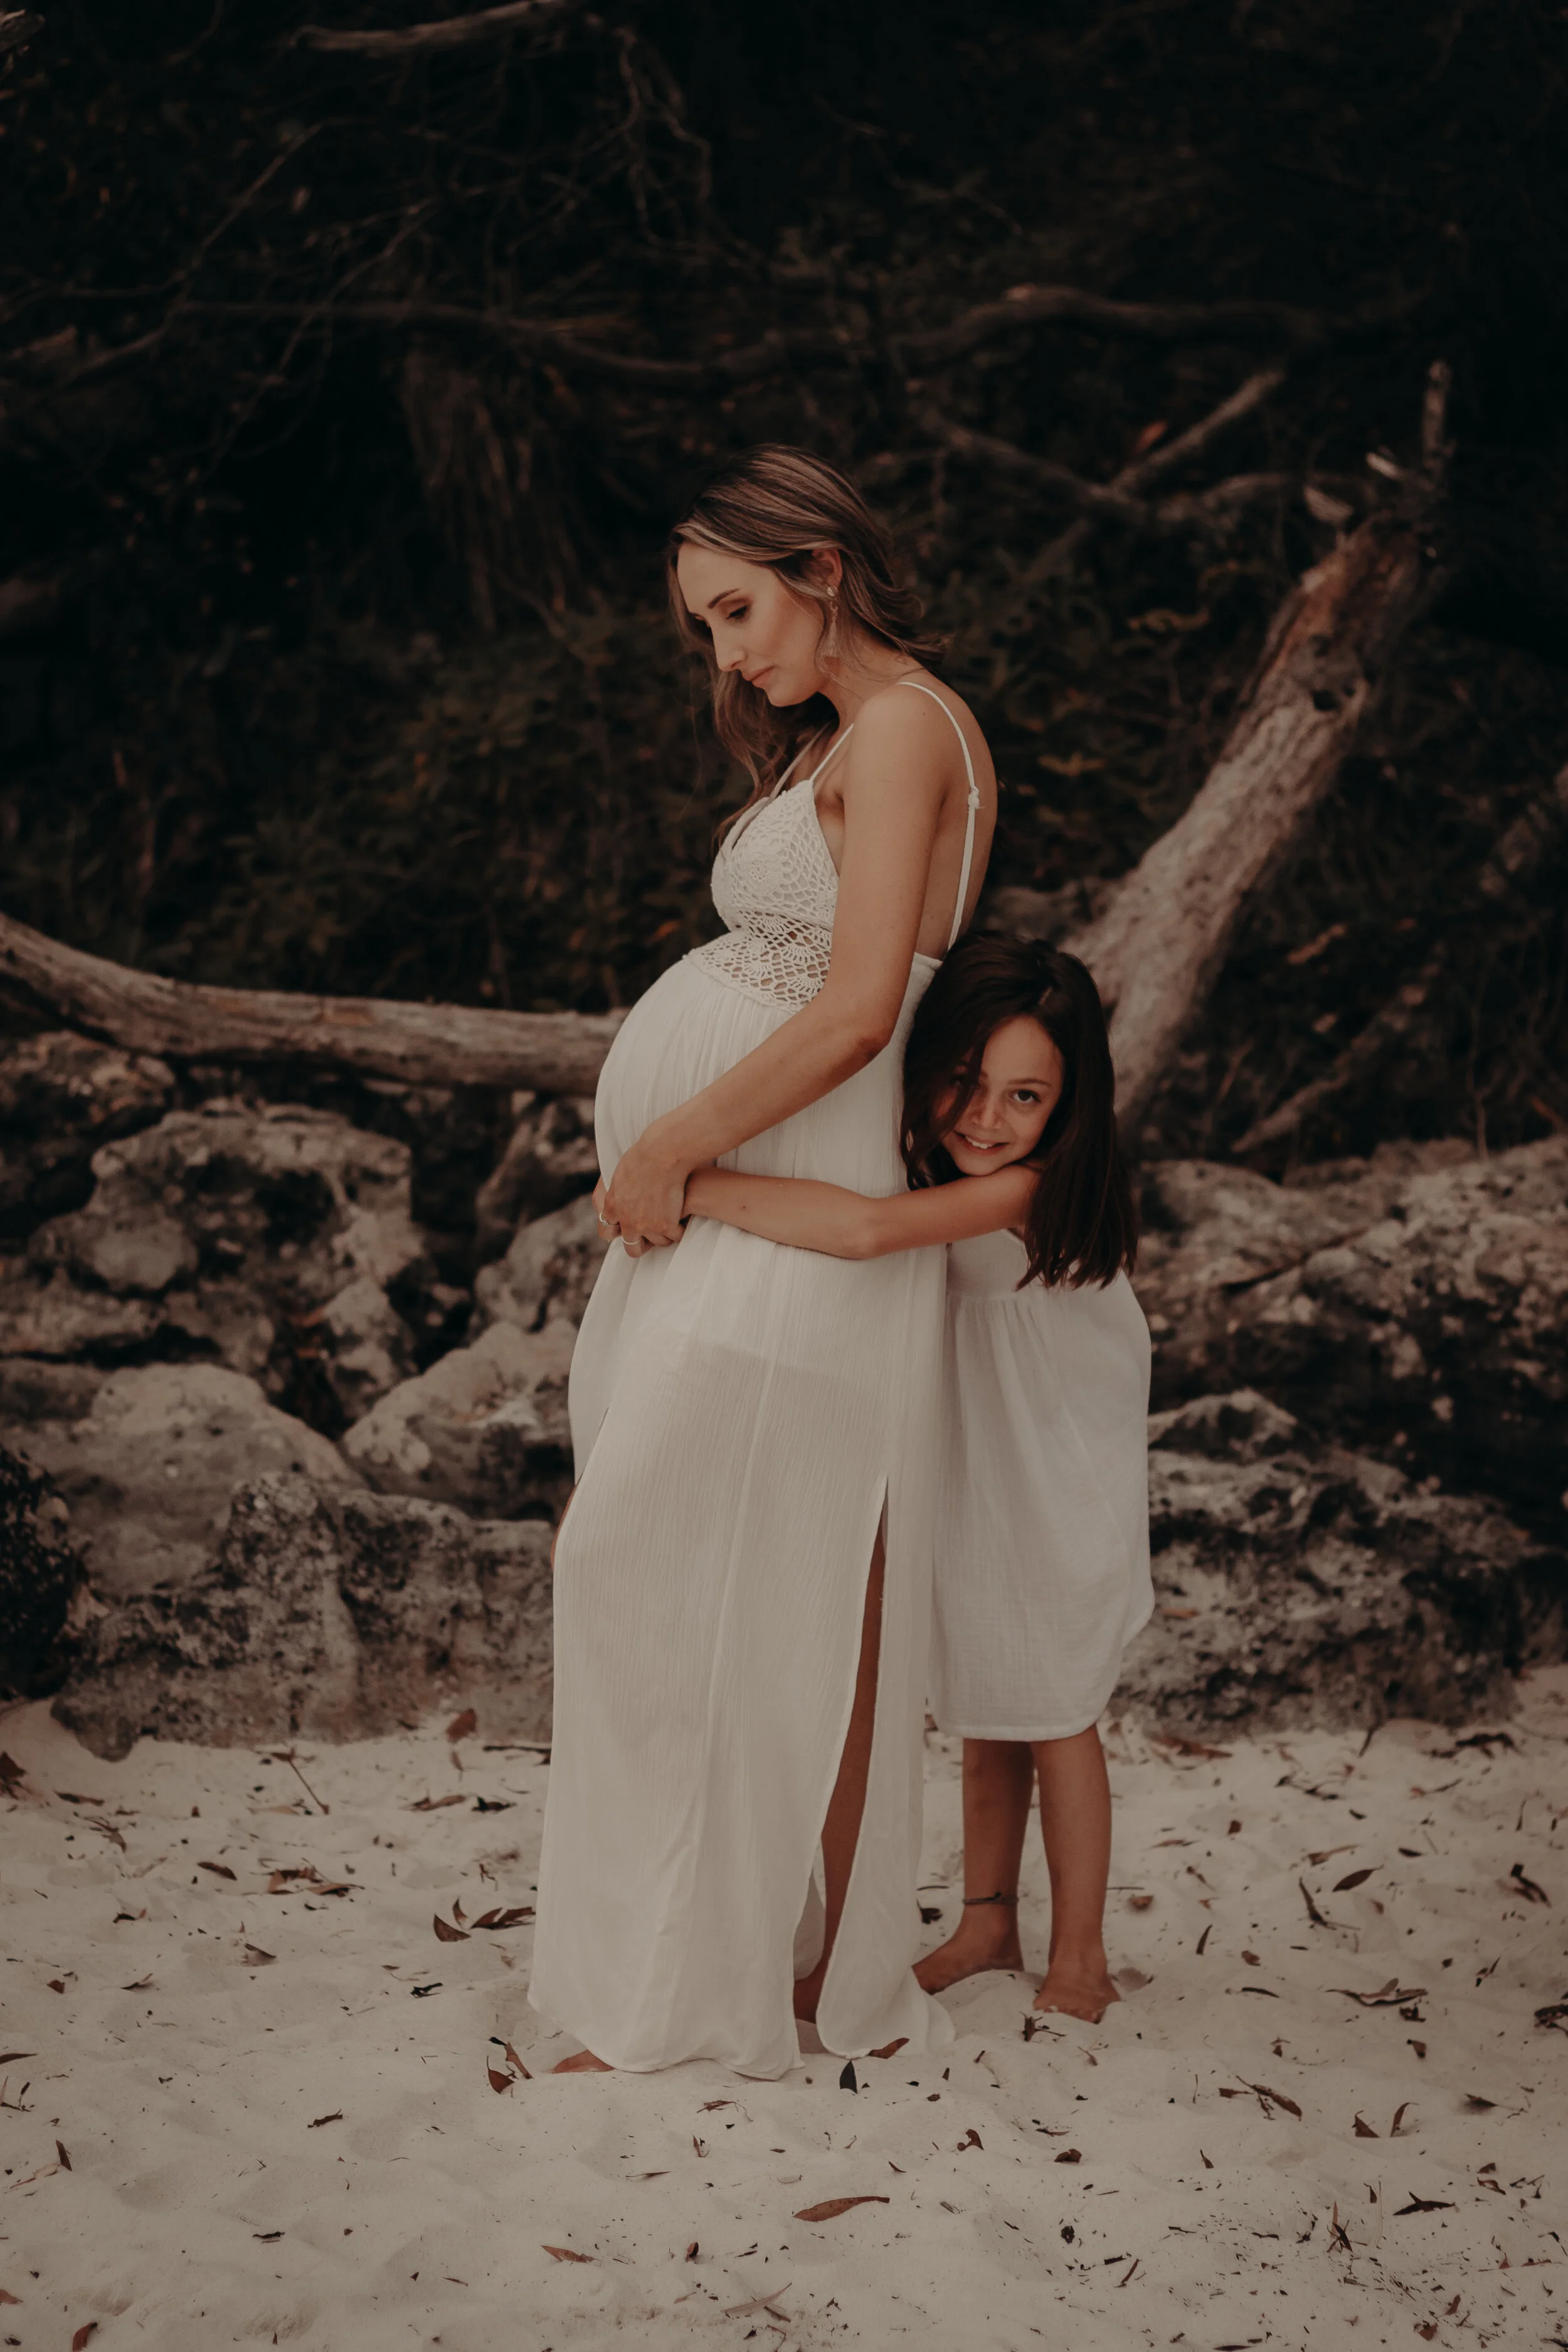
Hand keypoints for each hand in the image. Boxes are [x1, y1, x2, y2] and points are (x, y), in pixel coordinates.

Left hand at [602, 1131, 687, 1250]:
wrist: (662, 1154)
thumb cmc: (643, 1155)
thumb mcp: (620, 1173)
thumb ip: (617, 1190)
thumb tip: (620, 1196)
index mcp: (613, 1207)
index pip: (607, 1231)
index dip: (618, 1231)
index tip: (626, 1228)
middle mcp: (628, 1221)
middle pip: (632, 1248)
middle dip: (642, 1244)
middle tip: (652, 1232)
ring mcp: (647, 1225)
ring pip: (658, 1243)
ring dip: (664, 1234)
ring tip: (672, 1221)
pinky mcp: (666, 1225)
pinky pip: (676, 1236)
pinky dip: (680, 1229)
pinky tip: (683, 1218)